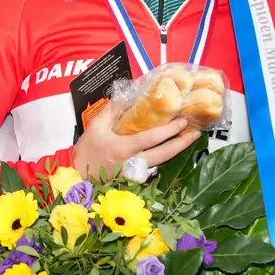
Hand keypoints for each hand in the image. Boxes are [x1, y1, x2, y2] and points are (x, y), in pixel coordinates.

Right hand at [72, 99, 199, 178]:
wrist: (79, 176)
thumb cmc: (87, 150)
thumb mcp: (96, 127)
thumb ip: (112, 110)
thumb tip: (127, 94)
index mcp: (123, 148)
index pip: (151, 139)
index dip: (169, 131)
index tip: (182, 121)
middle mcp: (133, 163)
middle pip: (164, 155)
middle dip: (182, 143)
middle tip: (195, 132)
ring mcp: (136, 174)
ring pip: (162, 163)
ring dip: (178, 150)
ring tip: (190, 138)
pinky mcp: (136, 179)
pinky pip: (155, 168)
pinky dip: (166, 158)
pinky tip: (173, 148)